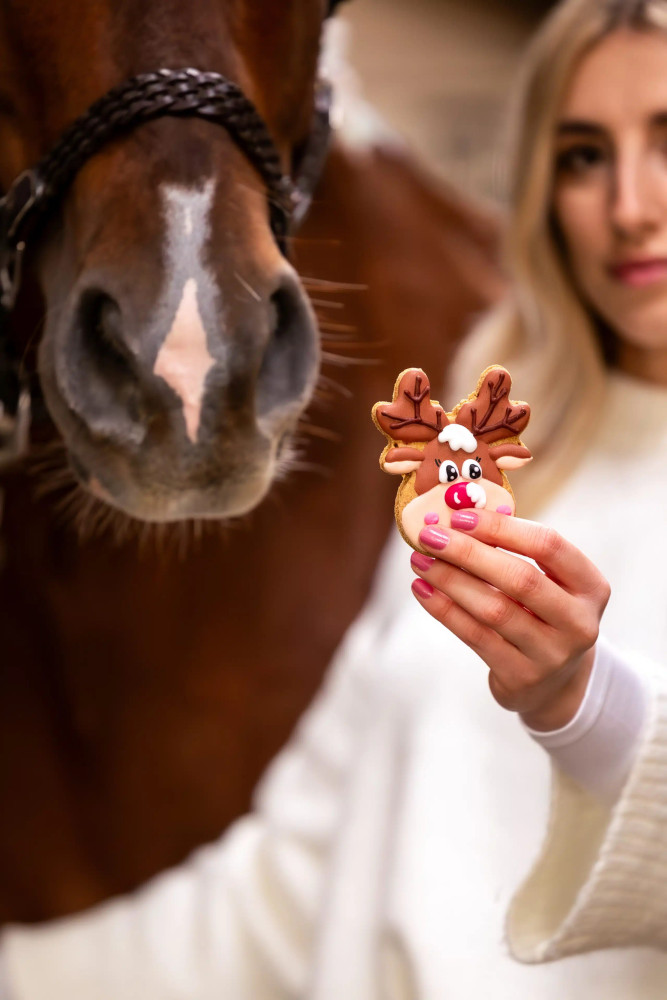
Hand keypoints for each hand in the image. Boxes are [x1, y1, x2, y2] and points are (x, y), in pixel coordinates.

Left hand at [410, 509, 610, 730]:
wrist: (554, 684)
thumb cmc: (542, 614)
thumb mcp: (548, 583)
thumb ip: (513, 550)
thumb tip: (458, 517)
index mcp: (591, 587)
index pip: (549, 546)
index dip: (502, 528)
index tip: (460, 517)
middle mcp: (578, 622)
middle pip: (520, 578)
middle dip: (469, 553)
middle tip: (430, 536)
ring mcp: (551, 654)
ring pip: (493, 610)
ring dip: (450, 580)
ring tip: (420, 560)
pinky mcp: (521, 676)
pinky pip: (475, 636)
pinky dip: (444, 610)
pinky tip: (423, 590)